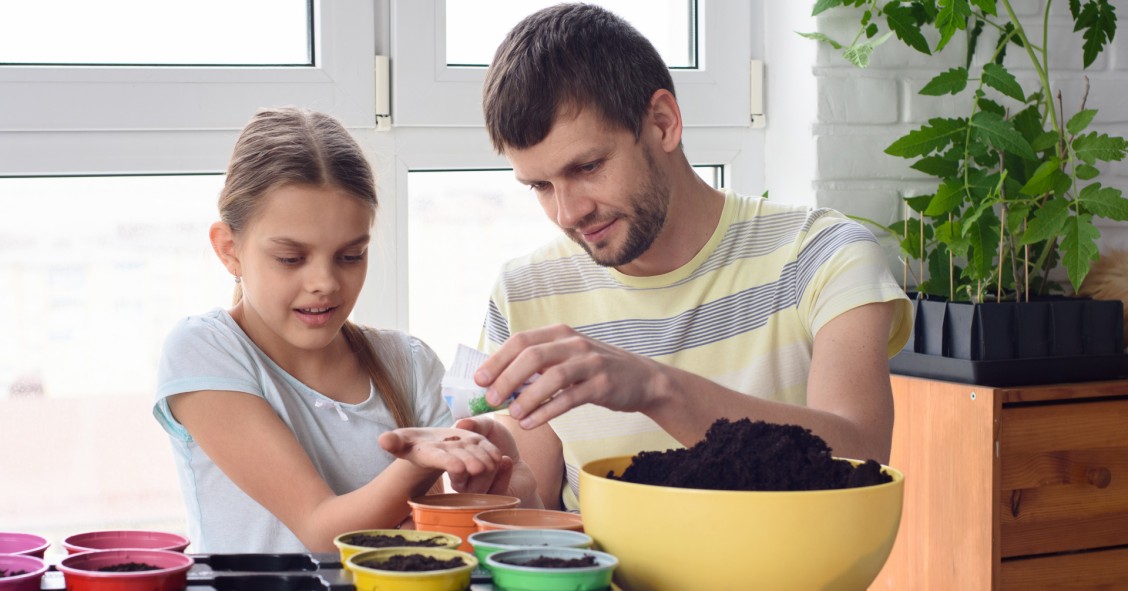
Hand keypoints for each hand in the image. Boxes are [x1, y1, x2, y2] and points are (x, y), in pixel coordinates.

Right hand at [378, 427, 506, 493]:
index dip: (449, 464)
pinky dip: (495, 457)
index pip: (441, 462)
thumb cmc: (414, 443)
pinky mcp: (478, 457)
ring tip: (496, 459)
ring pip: (480, 464)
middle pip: (463, 465)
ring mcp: (465, 461)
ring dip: (488, 462)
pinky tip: (503, 457)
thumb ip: (394, 441)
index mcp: (432, 458)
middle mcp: (449, 463)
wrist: (430, 447)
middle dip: (473, 464)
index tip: (458, 468)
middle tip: (481, 466)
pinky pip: (490, 460)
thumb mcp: (403, 439)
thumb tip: (383, 441)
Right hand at [453, 416, 542, 506]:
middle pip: (459, 476)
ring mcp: (476, 493)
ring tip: (501, 458)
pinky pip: (493, 492)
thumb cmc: (499, 442)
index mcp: (454, 462)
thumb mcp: (488, 427)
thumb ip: (476, 423)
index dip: (457, 454)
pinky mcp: (493, 501)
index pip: (446, 461)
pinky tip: (507, 461)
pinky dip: (502, 475)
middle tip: (487, 456)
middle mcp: (461, 480)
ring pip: (477, 488)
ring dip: (490, 469)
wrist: (520, 460)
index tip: (471, 444)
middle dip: (473, 463)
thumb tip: (462, 424)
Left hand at [473, 324, 666, 428]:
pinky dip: (547, 411)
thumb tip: (497, 380)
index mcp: (559, 334)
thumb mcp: (566, 358)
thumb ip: (537, 365)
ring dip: (527, 397)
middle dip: (506, 378)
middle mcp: (574, 344)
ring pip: (552, 377)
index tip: (479, 380)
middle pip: (532, 356)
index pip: (521, 341)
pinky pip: (569, 398)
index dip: (497, 360)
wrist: (641, 379)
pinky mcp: (602, 385)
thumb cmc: (594, 370)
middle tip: (491, 399)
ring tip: (512, 414)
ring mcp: (590, 363)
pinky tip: (531, 423)